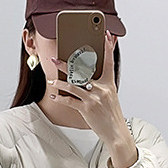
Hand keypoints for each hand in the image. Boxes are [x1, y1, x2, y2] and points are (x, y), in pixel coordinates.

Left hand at [48, 31, 137, 167]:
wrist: (116, 133)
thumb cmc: (111, 115)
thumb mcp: (111, 97)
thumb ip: (103, 85)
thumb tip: (93, 76)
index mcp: (109, 84)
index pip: (109, 61)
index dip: (108, 47)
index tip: (107, 35)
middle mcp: (102, 89)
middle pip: (82, 72)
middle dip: (67, 65)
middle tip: (55, 59)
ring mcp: (94, 99)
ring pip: (72, 85)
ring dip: (59, 82)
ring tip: (51, 79)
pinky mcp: (86, 109)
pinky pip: (70, 101)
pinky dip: (60, 98)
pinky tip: (54, 96)